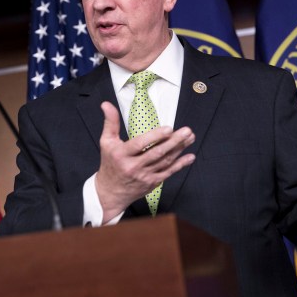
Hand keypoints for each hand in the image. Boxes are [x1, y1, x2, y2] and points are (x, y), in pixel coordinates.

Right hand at [95, 101, 195, 221]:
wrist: (111, 192)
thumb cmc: (110, 163)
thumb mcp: (106, 142)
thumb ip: (110, 122)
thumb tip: (106, 104)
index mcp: (121, 154)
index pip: (140, 144)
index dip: (155, 136)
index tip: (168, 128)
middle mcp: (133, 166)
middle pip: (156, 153)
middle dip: (174, 141)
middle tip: (187, 131)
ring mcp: (144, 175)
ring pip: (165, 161)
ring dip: (179, 149)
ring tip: (190, 138)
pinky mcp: (152, 182)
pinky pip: (168, 172)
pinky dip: (180, 165)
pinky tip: (189, 156)